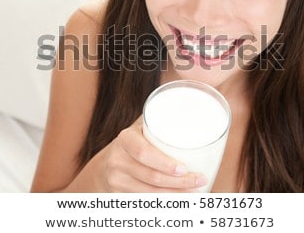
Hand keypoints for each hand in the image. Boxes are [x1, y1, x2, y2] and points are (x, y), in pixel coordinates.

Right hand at [83, 116, 207, 191]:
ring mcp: (116, 181)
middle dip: (179, 183)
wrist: (104, 167)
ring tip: (196, 190)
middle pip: (151, 177)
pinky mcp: (119, 197)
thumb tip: (192, 100)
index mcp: (125, 140)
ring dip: (176, 196)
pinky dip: (164, 203)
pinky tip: (179, 202)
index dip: (164, 163)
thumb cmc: (132, 143)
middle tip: (199, 179)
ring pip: (150, 193)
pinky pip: (145, 202)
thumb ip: (159, 116)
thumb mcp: (140, 128)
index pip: (144, 153)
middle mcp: (117, 161)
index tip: (184, 168)